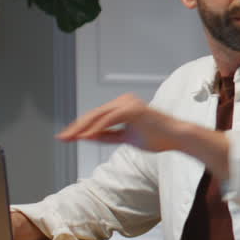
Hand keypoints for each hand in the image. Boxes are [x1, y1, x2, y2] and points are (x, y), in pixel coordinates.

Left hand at [57, 94, 229, 175]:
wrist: (177, 137)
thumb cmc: (157, 137)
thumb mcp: (126, 138)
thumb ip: (108, 135)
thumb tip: (88, 136)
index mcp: (122, 106)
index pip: (95, 117)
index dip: (79, 128)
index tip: (66, 138)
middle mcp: (123, 101)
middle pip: (93, 114)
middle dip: (76, 127)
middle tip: (62, 138)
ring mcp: (128, 103)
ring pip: (98, 115)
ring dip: (83, 128)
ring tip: (71, 138)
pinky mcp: (133, 109)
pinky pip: (110, 119)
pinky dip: (97, 128)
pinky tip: (87, 136)